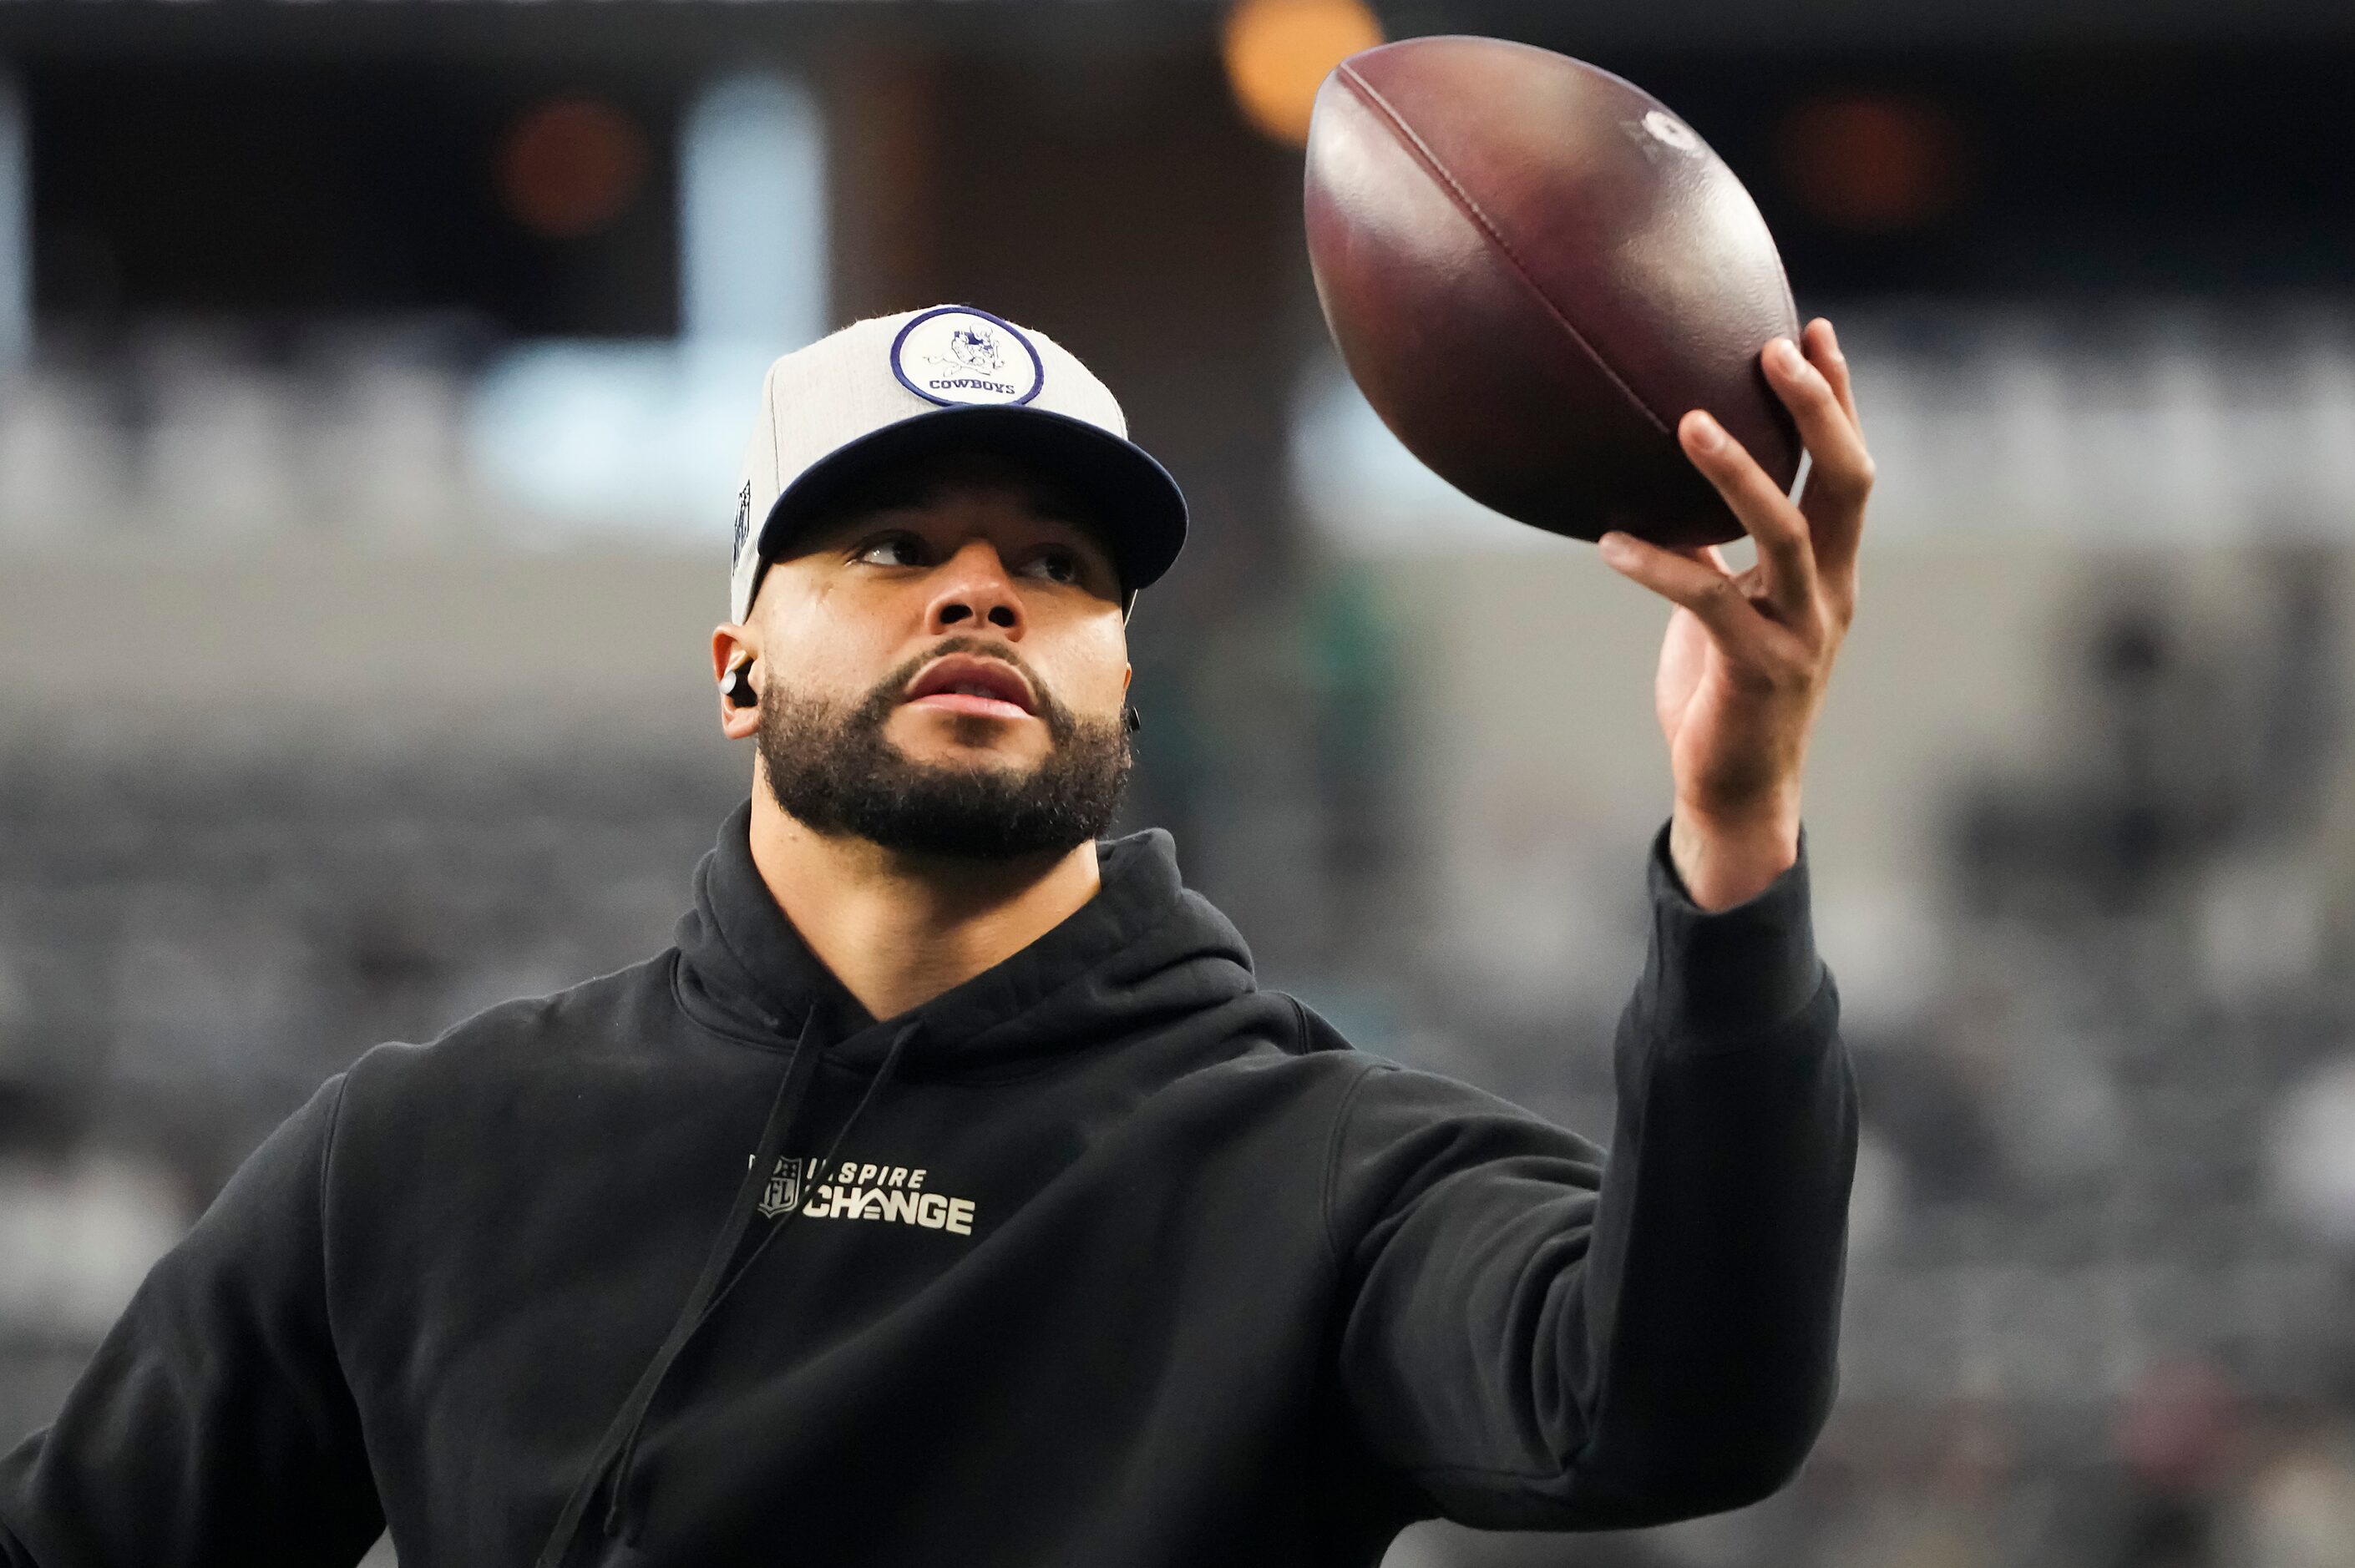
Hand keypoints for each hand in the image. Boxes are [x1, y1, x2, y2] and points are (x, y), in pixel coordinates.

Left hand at [1596, 319, 1870, 910]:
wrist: (1737, 792)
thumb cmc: (1722, 691)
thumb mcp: (1726, 605)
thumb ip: (1713, 546)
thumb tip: (1662, 482)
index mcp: (1831, 571)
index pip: (1847, 467)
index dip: (1838, 399)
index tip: (1814, 329)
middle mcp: (1832, 593)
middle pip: (1846, 483)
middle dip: (1817, 411)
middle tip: (1772, 349)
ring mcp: (1804, 632)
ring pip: (1786, 533)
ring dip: (1739, 473)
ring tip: (1688, 421)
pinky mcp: (1760, 670)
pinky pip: (1708, 601)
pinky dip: (1659, 565)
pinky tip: (1608, 543)